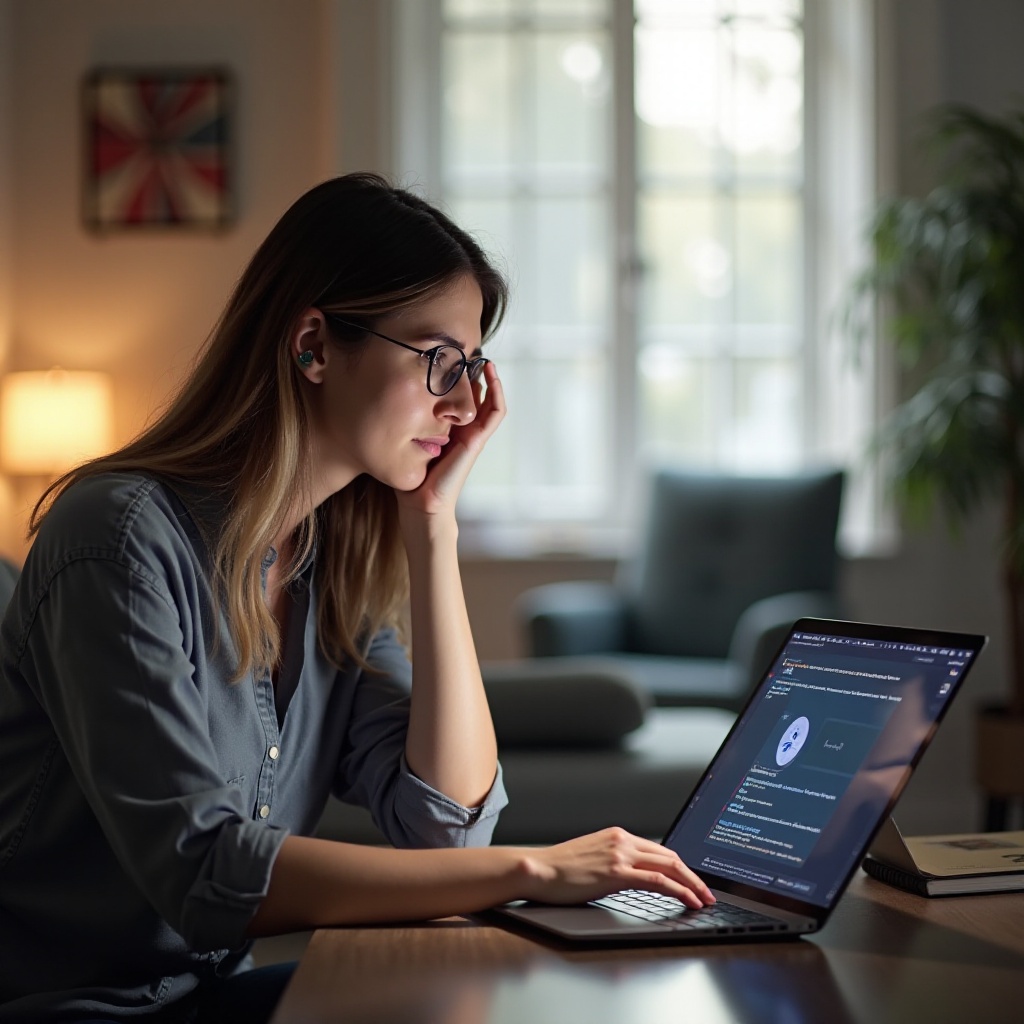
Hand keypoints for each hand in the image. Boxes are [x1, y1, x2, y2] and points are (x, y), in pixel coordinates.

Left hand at [397, 361, 505, 519]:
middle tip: (466, 349)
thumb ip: (404, 420)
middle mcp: (463, 429)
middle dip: (473, 372)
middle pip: (476, 394)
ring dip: (490, 378)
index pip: (460, 396)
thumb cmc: (409, 476)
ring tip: (483, 357)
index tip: (448, 355)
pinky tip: (490, 374)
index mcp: (449, 428)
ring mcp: (473, 434)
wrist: (419, 503)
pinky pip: (495, 412)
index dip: (459, 376)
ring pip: (489, 399)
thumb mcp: (404, 439)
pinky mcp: (477, 440)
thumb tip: (388, 392)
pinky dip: (497, 392)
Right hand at [518, 828, 715, 908]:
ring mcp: (620, 855)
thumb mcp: (592, 858)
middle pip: (670, 856)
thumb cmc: (559, 869)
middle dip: (693, 875)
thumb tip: (629, 877)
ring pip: (670, 866)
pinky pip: (658, 881)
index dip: (680, 866)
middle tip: (707, 892)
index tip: (692, 880)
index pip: (659, 850)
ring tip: (704, 899)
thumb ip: (613, 862)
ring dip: (692, 884)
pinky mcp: (617, 873)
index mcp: (617, 835)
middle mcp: (622, 840)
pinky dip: (679, 890)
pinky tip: (689, 901)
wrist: (539, 869)